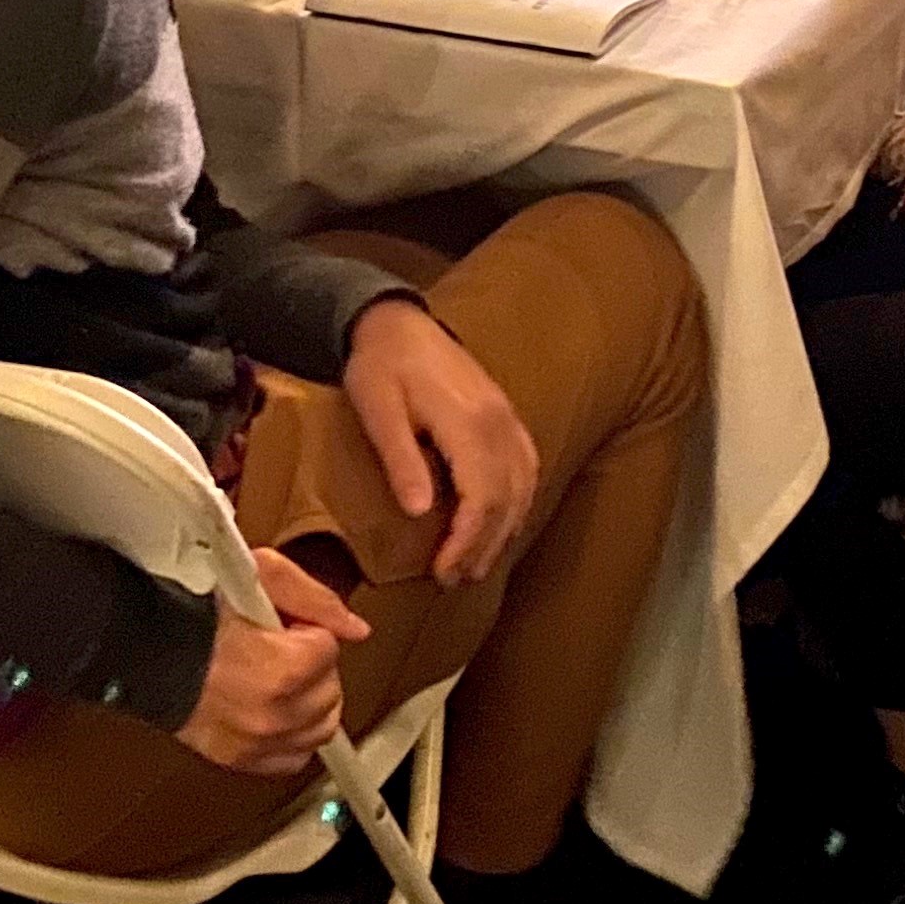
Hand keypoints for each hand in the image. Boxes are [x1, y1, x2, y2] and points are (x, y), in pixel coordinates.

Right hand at [178, 549, 367, 774]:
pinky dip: (292, 736)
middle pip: (331, 691)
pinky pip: (293, 758)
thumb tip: (355, 629)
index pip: (329, 649)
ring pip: (320, 729)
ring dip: (308, 701)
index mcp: (283, 669)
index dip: (304, 629)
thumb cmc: (190, 607)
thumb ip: (315, 599)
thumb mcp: (257, 575)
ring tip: (278, 677)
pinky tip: (274, 711)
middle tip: (280, 647)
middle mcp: (273, 715)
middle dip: (313, 666)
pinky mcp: (239, 760)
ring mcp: (257, 743)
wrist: (140, 647)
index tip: (278, 623)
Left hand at [342, 296, 538, 586]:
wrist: (398, 323)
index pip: (482, 495)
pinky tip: (500, 524)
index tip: (443, 570)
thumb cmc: (381, 366)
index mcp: (468, 420)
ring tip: (476, 565)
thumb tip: (420, 512)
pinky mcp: (507, 416)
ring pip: (523, 487)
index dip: (467, 541)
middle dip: (483, 546)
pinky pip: (527, 468)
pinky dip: (517, 503)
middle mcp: (498, 421)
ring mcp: (508, 418)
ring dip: (503, 531)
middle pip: (506, 499)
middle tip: (455, 579)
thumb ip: (401, 459)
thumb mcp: (377, 410)